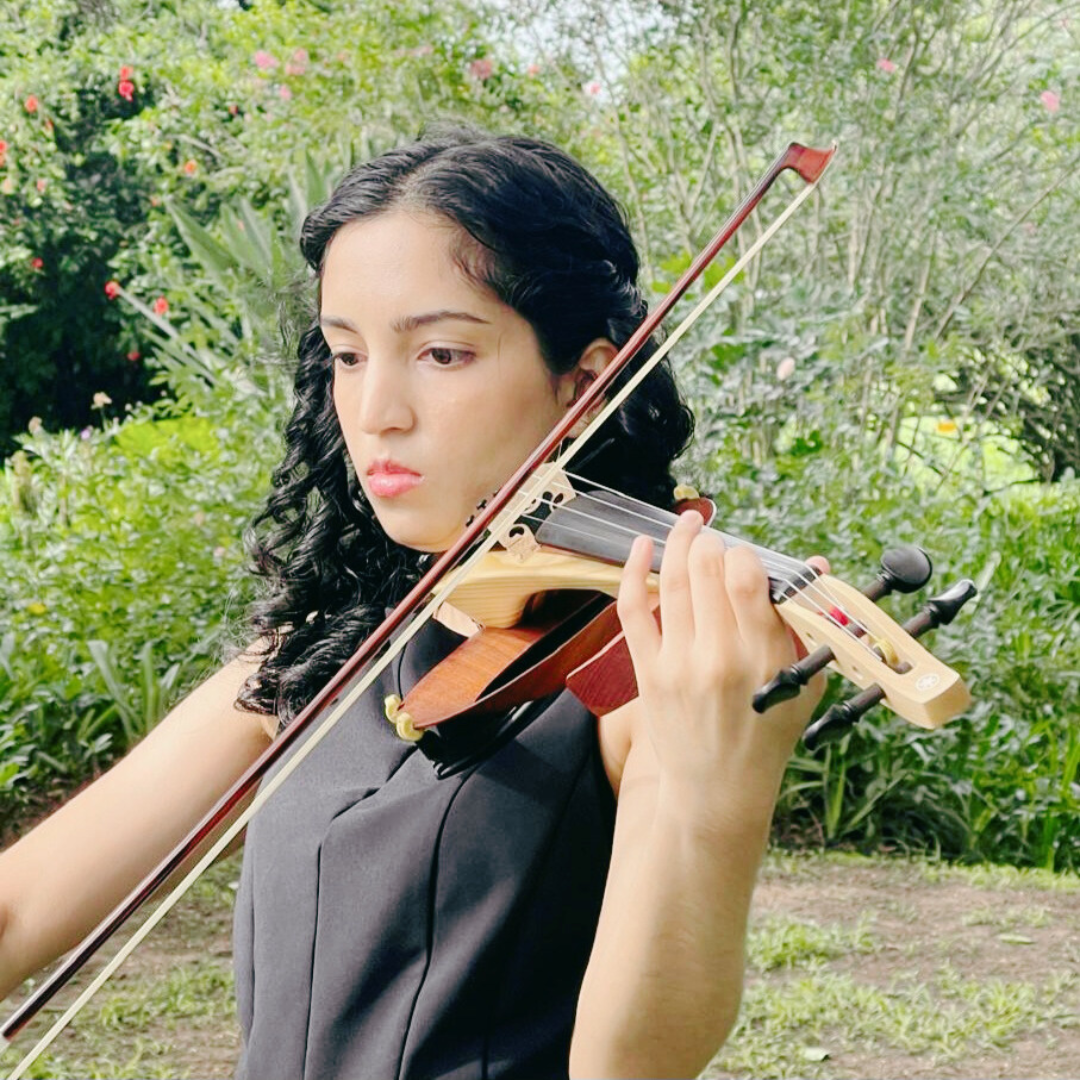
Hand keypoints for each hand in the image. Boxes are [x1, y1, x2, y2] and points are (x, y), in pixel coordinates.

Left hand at [616, 511, 827, 806]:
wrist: (718, 789)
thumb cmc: (767, 733)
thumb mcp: (802, 683)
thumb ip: (807, 625)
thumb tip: (814, 566)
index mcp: (763, 659)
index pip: (747, 580)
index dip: (744, 555)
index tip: (745, 557)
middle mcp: (718, 658)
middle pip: (707, 572)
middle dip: (711, 543)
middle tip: (714, 536)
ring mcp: (678, 664)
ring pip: (673, 583)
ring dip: (679, 544)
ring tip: (688, 524)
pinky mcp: (648, 671)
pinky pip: (634, 609)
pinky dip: (635, 572)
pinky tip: (642, 546)